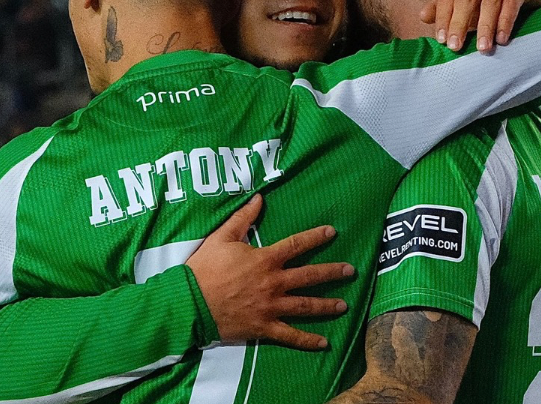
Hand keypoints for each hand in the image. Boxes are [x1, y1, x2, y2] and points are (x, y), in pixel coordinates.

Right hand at [186, 194, 354, 349]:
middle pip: (310, 276)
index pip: (297, 245)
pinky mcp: (264, 327)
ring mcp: (271, 307)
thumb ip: (242, 218)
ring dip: (327, 305)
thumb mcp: (221, 237)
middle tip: (350, 271)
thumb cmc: (204, 269)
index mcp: (265, 259)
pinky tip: (324, 342)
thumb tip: (258, 198)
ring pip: (306, 306)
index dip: (316, 237)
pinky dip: (308, 340)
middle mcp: (274, 283)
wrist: (190, 303)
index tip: (332, 232)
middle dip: (332, 272)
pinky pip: (290, 335)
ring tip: (344, 305)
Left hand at [419, 0, 540, 52]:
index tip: (442, 41)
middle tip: (456, 48)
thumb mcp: (463, 5)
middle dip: (459, 25)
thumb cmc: (485, 0)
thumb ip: (442, 10)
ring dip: (485, 27)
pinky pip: (511, 3)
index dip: (443, 19)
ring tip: (482, 48)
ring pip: (489, 3)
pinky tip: (502, 39)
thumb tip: (422, 16)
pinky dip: (505, 22)